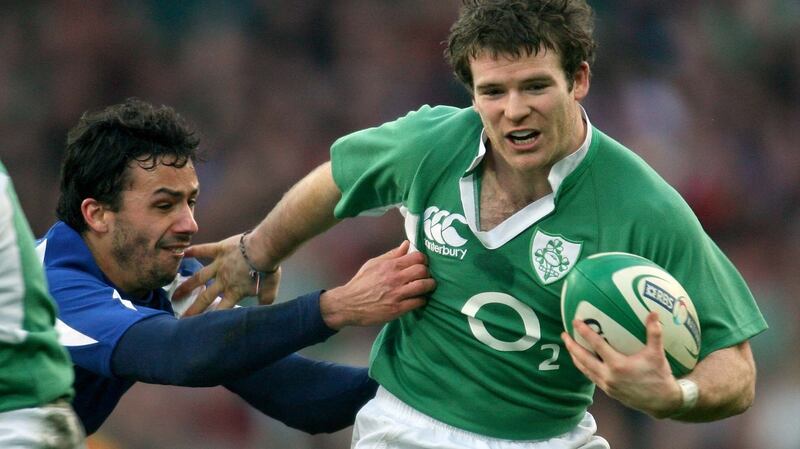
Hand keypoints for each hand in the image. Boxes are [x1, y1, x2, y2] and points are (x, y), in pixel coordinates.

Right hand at [175, 234, 280, 315]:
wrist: (264, 249)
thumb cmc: (268, 270)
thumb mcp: (269, 290)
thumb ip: (265, 301)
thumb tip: (264, 313)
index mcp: (235, 291)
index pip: (221, 309)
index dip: (211, 319)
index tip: (200, 327)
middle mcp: (223, 280)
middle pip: (205, 298)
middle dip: (193, 309)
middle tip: (181, 318)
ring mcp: (219, 265)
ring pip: (199, 277)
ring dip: (187, 286)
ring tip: (175, 294)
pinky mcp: (220, 249)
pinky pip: (204, 250)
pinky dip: (194, 251)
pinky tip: (183, 253)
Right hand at [320, 240, 435, 329]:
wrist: (348, 304)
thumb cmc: (361, 283)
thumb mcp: (374, 264)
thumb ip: (392, 254)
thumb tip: (407, 244)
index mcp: (390, 266)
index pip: (418, 257)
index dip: (424, 260)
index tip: (422, 264)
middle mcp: (395, 278)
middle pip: (423, 271)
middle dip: (428, 273)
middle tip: (425, 276)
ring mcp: (397, 294)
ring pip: (424, 286)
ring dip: (429, 286)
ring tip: (427, 287)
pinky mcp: (397, 309)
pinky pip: (418, 302)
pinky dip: (422, 300)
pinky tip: (418, 299)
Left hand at [561, 312, 682, 417]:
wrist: (662, 402)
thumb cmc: (659, 376)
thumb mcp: (657, 354)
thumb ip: (654, 333)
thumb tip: (653, 313)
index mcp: (618, 365)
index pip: (597, 345)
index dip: (585, 332)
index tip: (575, 322)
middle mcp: (608, 376)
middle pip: (583, 359)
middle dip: (571, 346)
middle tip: (563, 334)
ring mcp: (606, 385)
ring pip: (585, 369)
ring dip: (575, 357)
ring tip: (569, 346)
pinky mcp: (608, 391)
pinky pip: (591, 377)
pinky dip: (584, 367)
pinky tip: (582, 361)